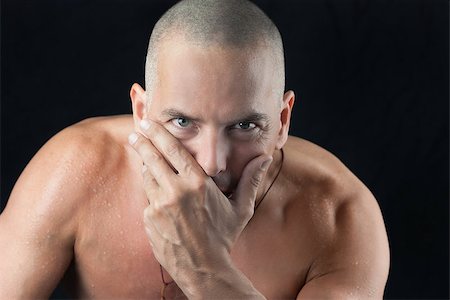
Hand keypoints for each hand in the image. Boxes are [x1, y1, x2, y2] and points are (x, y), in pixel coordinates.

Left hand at [128, 119, 271, 289]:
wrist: (203, 268)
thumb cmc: (223, 236)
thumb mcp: (241, 208)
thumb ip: (251, 180)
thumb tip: (266, 158)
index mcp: (198, 183)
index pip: (174, 150)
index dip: (159, 133)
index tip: (149, 122)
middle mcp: (176, 191)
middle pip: (153, 158)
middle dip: (143, 141)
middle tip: (135, 130)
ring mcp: (160, 205)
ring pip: (148, 177)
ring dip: (146, 164)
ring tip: (144, 154)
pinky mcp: (150, 219)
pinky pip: (148, 197)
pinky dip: (151, 190)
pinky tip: (156, 189)